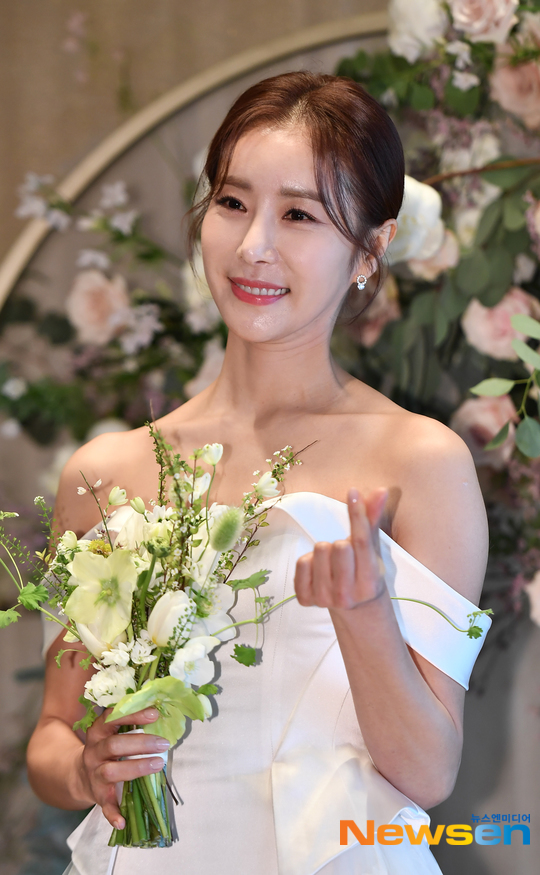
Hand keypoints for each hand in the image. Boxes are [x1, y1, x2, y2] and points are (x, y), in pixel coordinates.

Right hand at [78, 707, 169, 829]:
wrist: (79, 775)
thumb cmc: (106, 749)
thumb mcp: (111, 732)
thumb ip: (129, 723)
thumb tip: (160, 710)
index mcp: (99, 732)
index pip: (113, 718)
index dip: (133, 715)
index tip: (154, 713)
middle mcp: (94, 752)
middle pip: (114, 745)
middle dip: (140, 743)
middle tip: (163, 743)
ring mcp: (94, 774)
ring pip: (111, 771)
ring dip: (135, 768)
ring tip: (158, 765)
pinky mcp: (98, 795)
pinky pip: (104, 805)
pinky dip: (113, 814)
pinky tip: (123, 821)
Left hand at [294, 487, 387, 610]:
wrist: (351, 606)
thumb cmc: (362, 569)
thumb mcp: (371, 548)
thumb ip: (372, 519)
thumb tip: (381, 490)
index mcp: (370, 583)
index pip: (362, 542)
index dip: (357, 513)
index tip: (353, 492)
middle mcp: (348, 595)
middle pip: (338, 546)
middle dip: (340, 542)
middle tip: (344, 555)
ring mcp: (325, 600)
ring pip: (319, 550)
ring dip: (324, 551)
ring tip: (331, 563)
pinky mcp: (305, 599)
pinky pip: (301, 563)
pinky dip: (307, 561)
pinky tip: (317, 570)